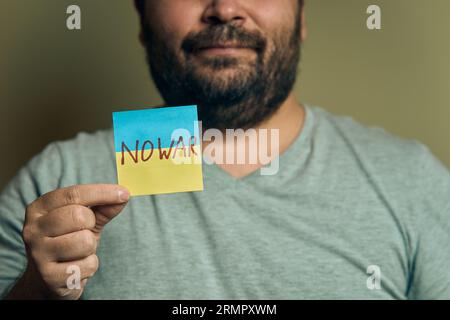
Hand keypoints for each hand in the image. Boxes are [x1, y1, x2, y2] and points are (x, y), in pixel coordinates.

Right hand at [14, 184, 129, 299]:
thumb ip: (103, 207)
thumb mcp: (83, 220)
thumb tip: (123, 195)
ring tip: (79, 251)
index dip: (102, 192)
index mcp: (39, 209)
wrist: (46, 279)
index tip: (124, 193)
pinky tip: (76, 267)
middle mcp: (33, 229)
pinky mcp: (49, 277)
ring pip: (85, 241)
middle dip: (91, 223)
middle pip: (79, 216)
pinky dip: (89, 266)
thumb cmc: (68, 241)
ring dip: (90, 247)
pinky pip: (86, 265)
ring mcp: (38, 254)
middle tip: (85, 231)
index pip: (73, 194)